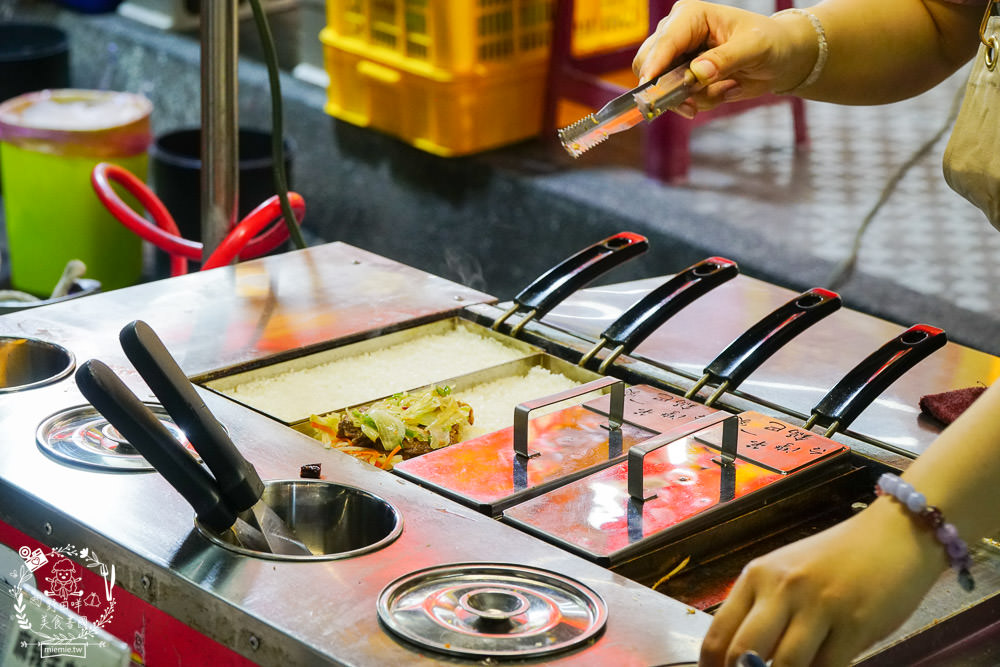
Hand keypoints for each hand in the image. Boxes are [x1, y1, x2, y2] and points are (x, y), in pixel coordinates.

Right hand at [632, 0, 814, 117]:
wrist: (779, 59)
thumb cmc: (770, 43)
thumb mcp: (754, 47)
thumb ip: (726, 58)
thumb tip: (698, 72)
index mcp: (690, 16)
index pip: (664, 42)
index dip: (654, 67)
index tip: (649, 90)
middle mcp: (676, 34)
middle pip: (648, 65)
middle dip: (669, 88)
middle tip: (693, 102)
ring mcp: (676, 57)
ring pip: (661, 88)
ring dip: (693, 97)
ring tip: (727, 87)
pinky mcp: (681, 78)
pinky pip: (677, 100)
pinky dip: (700, 101)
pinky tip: (724, 90)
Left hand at [699, 499, 945, 666]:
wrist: (894, 537)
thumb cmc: (834, 561)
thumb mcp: (787, 576)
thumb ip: (763, 613)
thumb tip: (743, 661)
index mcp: (757, 576)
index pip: (719, 634)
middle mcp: (782, 588)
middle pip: (744, 653)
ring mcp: (819, 606)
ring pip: (787, 666)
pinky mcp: (856, 625)